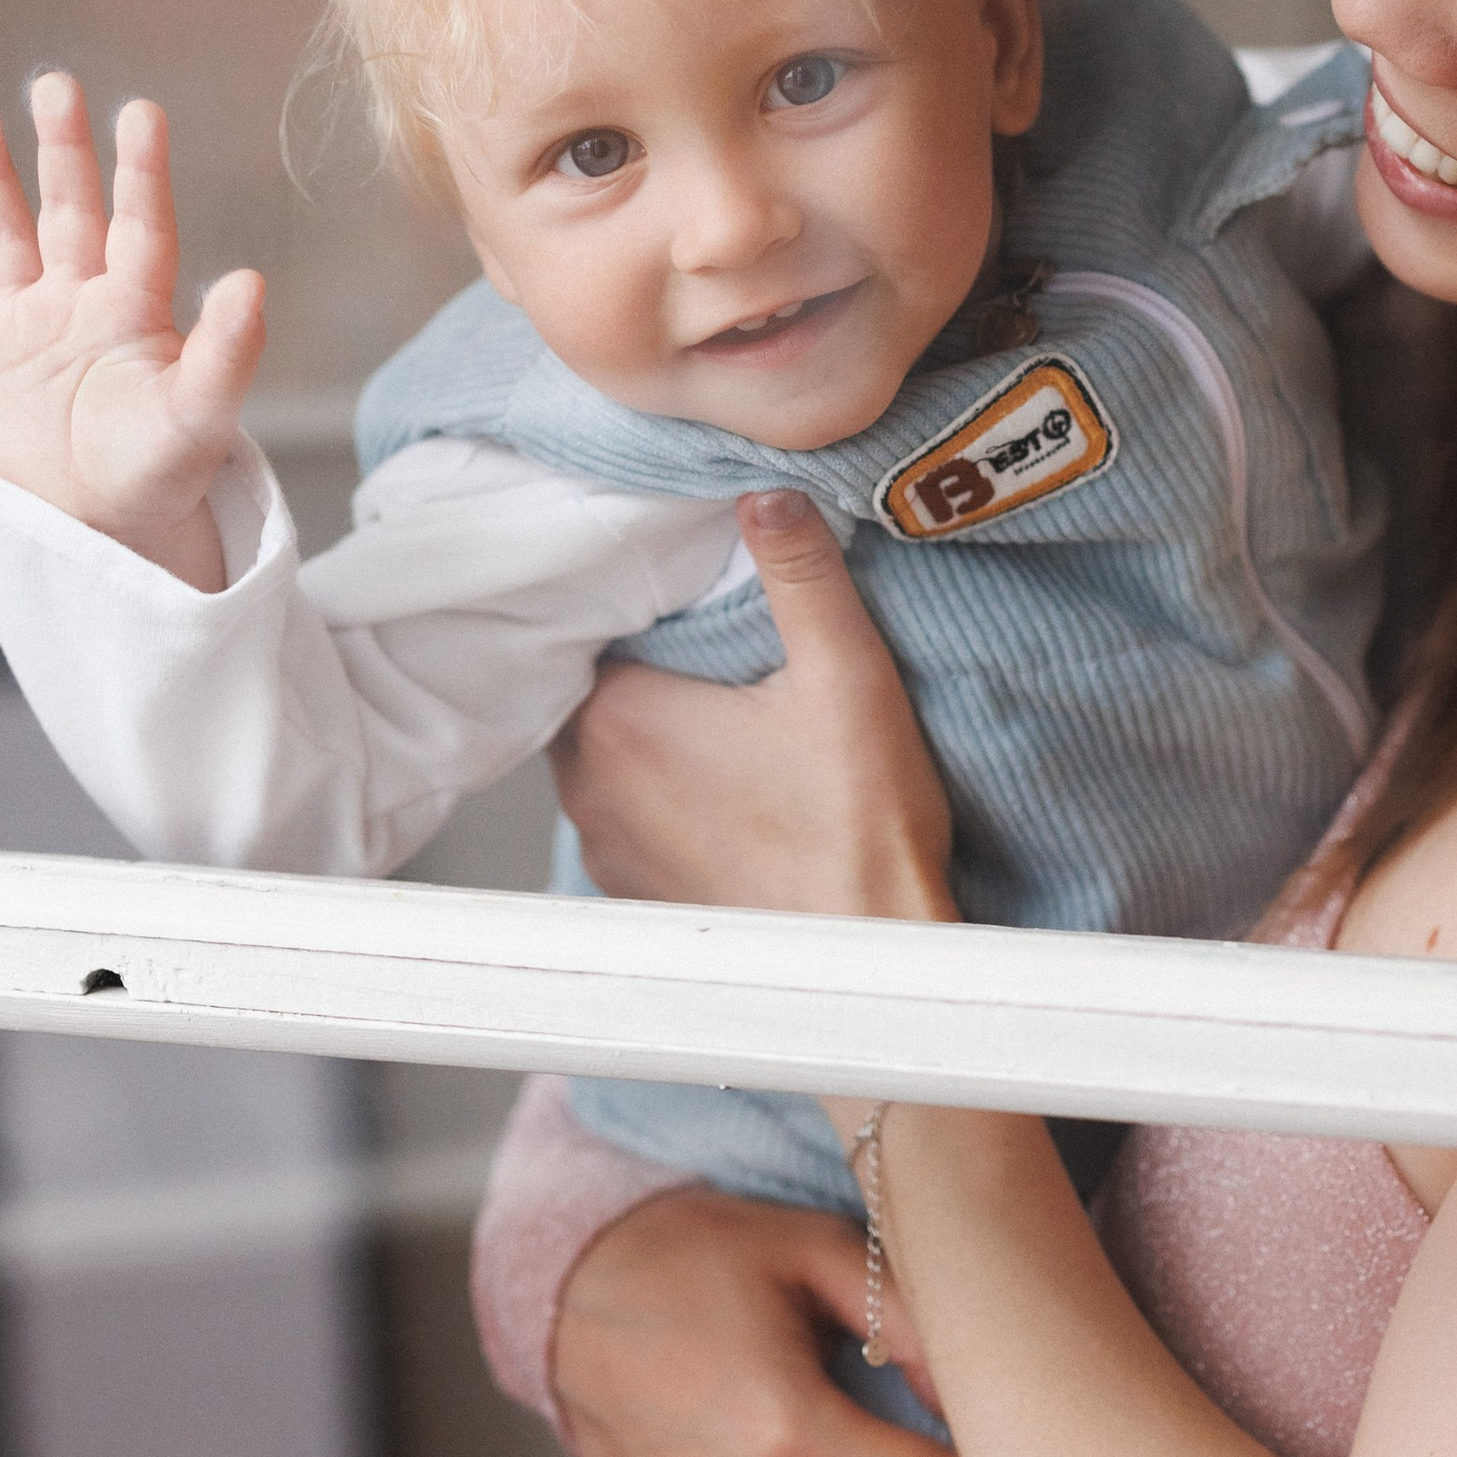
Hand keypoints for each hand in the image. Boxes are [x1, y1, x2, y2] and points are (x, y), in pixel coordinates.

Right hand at [0, 72, 265, 589]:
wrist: (102, 531)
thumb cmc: (162, 473)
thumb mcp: (200, 415)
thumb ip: (227, 352)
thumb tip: (252, 281)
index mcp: (136, 309)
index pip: (140, 224)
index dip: (140, 170)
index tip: (140, 111)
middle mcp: (79, 303)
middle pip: (69, 211)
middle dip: (62, 150)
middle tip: (54, 84)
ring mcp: (23, 329)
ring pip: (4, 237)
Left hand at [550, 488, 956, 921]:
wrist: (867, 962)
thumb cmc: (858, 830)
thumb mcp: (847, 675)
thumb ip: (801, 572)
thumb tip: (766, 493)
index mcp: (620, 719)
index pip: (592, 627)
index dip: (636, 603)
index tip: (684, 591)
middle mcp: (589, 786)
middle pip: (590, 691)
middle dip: (638, 665)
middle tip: (704, 643)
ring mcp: (604, 847)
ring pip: (602, 756)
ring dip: (643, 733)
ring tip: (714, 711)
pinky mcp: (633, 893)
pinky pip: (623, 816)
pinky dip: (655, 795)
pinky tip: (717, 785)